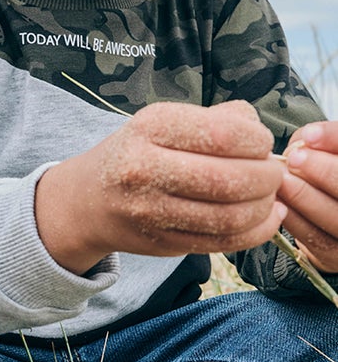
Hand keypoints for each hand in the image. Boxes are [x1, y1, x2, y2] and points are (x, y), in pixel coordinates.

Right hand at [36, 100, 286, 273]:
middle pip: (229, 180)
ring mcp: (151, 211)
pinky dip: (256, 232)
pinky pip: (223, 242)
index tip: (262, 144)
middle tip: (273, 173)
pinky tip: (266, 218)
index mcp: (150, 128)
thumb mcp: (163, 121)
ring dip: (264, 207)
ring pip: (230, 216)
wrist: (87, 201)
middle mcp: (145, 169)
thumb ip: (216, 119)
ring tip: (270, 196)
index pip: (223, 134)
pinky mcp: (162, 243)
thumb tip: (260, 134)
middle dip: (266, 177)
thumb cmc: (137, 153)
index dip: (257, 142)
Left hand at [278, 120, 337, 273]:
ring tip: (282, 179)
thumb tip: (306, 138)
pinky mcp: (336, 254)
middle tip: (295, 158)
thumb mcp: (330, 152)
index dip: (334, 139)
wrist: (332, 221)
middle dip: (323, 171)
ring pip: (335, 215)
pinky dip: (294, 217)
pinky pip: (315, 237)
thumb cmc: (330, 173)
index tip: (308, 135)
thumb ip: (324, 140)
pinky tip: (279, 200)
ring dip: (305, 196)